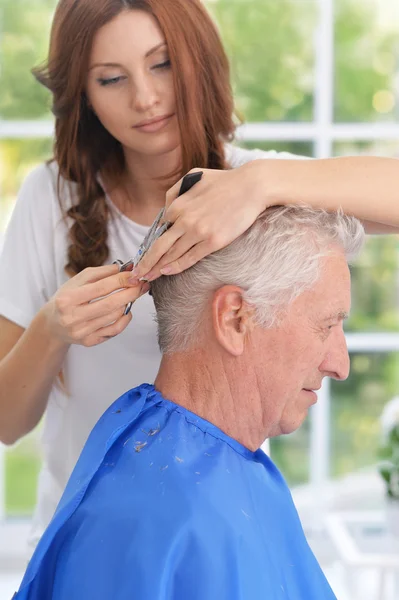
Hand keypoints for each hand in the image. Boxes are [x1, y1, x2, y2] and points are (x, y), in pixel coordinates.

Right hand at [42, 264, 149, 346]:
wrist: (53, 325)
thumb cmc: (66, 299)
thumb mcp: (76, 281)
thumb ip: (100, 273)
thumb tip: (123, 269)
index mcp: (68, 299)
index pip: (101, 288)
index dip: (121, 280)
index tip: (135, 275)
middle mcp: (73, 317)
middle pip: (110, 304)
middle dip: (130, 293)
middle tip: (141, 285)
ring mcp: (81, 332)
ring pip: (114, 317)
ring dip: (127, 304)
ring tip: (131, 295)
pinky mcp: (89, 341)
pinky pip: (114, 330)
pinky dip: (125, 319)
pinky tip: (126, 311)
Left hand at [131, 162, 265, 280]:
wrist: (251, 187)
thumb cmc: (223, 181)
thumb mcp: (193, 177)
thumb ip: (174, 192)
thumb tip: (165, 210)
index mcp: (177, 205)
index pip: (159, 229)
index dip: (150, 243)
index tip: (144, 254)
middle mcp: (184, 220)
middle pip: (159, 247)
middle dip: (145, 263)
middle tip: (136, 273)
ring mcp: (198, 232)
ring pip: (172, 255)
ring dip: (157, 268)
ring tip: (148, 277)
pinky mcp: (213, 242)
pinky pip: (189, 258)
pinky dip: (176, 267)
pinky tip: (166, 272)